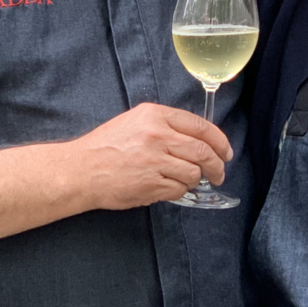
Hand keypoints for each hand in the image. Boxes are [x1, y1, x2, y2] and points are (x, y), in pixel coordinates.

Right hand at [72, 103, 233, 210]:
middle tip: (219, 173)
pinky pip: (179, 190)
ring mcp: (155, 161)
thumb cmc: (106, 145)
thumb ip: (165, 125)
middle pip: (203, 151)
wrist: (81, 169)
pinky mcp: (151, 184)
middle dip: (217, 165)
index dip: (219, 140)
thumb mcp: (135, 121)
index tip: (225, 152)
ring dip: (194, 180)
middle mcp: (157, 135)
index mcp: (155, 115)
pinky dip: (178, 191)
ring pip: (193, 173)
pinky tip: (167, 187)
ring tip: (183, 180)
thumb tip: (198, 139)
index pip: (200, 126)